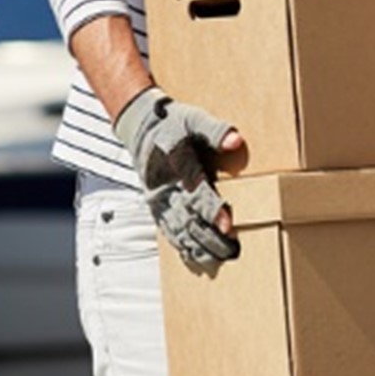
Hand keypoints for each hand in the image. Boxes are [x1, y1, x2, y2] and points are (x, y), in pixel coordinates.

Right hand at [114, 88, 244, 264]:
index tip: (227, 225)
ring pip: (178, 229)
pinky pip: (169, 231)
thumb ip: (215, 130)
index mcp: (175, 162)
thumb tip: (235, 141)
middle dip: (209, 236)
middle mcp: (164, 185)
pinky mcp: (156, 207)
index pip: (195, 190)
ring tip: (222, 257)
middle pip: (187, 217)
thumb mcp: (194, 118)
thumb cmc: (172, 122)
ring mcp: (158, 199)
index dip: (211, 209)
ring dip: (199, 246)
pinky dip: (185, 247)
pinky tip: (201, 258)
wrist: (139, 125)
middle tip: (232, 250)